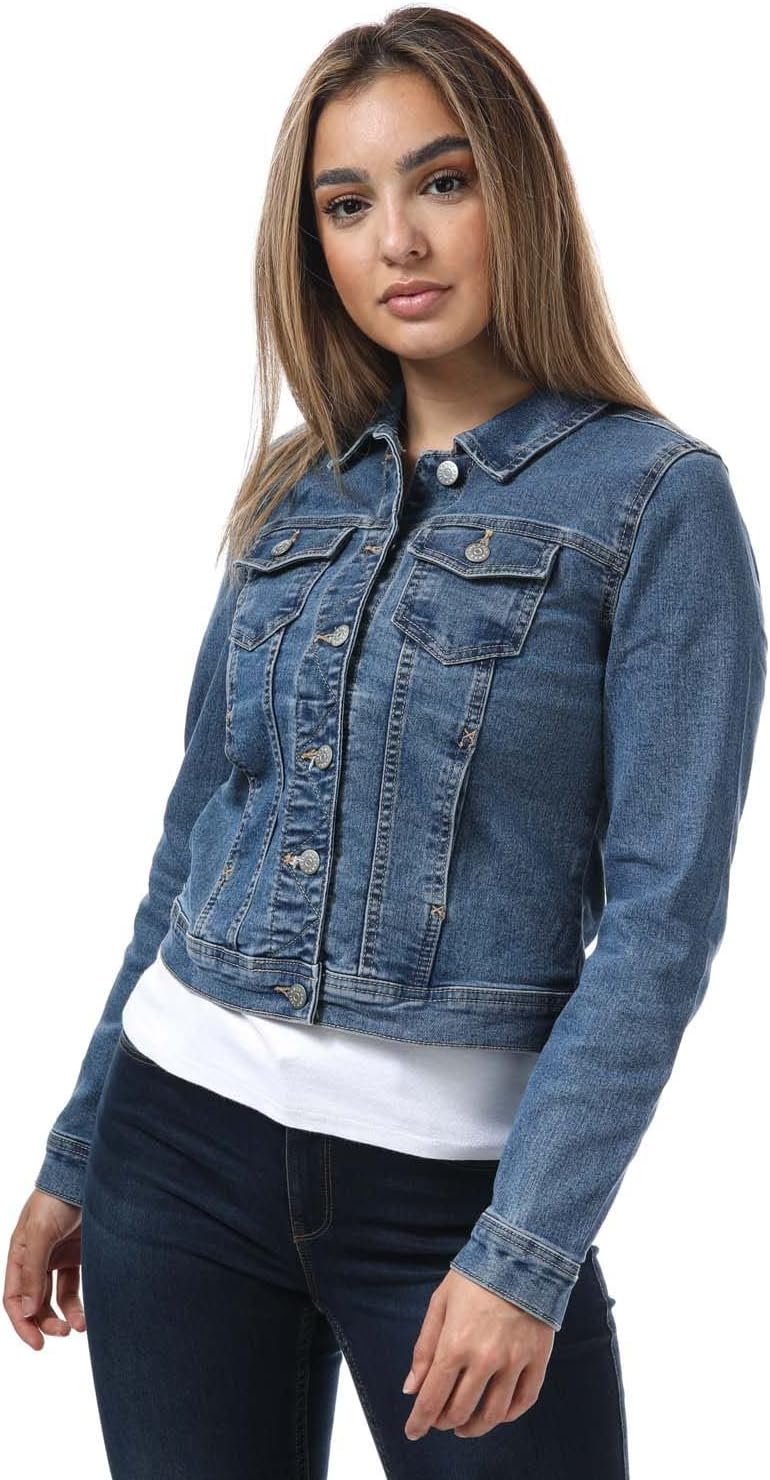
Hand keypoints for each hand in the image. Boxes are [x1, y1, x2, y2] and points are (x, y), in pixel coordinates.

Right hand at [4, 1189, 86, 1349]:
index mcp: (19, 1255)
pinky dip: (78, 1304)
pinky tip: (86, 1316)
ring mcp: (58, 1258)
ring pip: (55, 1299)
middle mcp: (36, 1260)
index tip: (37, 1343)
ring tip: (78, 1327)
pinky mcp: (78, 1256)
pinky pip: (74, 1288)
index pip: (13, 1298)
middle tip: (62, 1334)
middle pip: (34, 1303)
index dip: (22, 1323)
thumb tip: (24, 1311)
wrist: (86, 1175)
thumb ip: (31, 1271)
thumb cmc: (57, 1199)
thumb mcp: (39, 1233)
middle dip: (45, 1322)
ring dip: (64, 1316)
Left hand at [401, 1267, 554, 1440]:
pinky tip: (497, 1414)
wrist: (521, 1255)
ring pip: (493, 1414)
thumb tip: (411, 1388)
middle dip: (444, 1422)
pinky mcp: (537, 1360)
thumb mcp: (440, 1304)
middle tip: (439, 1420)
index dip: (420, 1421)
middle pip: (461, 1411)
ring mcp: (514, 1362)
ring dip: (474, 1427)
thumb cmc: (475, 1276)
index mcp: (455, 1344)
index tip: (413, 1431)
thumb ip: (424, 1348)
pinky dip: (508, 1416)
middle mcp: (484, 1359)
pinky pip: (524, 1401)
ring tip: (465, 1426)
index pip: (432, 1398)